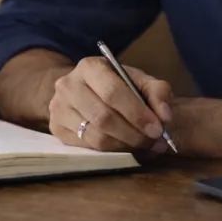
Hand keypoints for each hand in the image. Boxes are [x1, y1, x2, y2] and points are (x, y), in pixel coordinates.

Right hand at [48, 57, 173, 152]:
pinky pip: (87, 148)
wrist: (83, 90)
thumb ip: (157, 92)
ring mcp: (58, 108)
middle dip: (134, 134)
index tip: (158, 129)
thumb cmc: (116, 85)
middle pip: (103, 118)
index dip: (136, 113)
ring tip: (146, 147)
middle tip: (155, 142)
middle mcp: (68, 86)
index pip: (112, 92)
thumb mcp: (138, 80)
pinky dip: (113, 153)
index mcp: (89, 67)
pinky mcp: (56, 129)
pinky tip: (129, 150)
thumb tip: (165, 115)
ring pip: (95, 137)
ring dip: (126, 147)